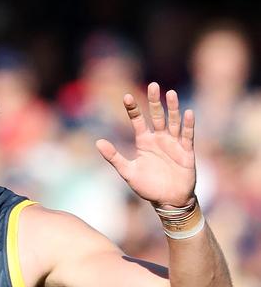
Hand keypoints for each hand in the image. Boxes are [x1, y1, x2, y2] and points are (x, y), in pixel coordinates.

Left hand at [96, 82, 195, 206]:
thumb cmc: (148, 187)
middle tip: (152, 85)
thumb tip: (98, 142)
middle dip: (154, 101)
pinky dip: (187, 125)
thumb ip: (114, 157)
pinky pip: (187, 135)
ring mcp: (173, 143)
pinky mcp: (186, 151)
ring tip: (170, 94)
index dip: (133, 109)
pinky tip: (187, 113)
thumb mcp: (128, 172)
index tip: (126, 96)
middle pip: (157, 116)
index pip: (138, 121)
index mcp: (144, 142)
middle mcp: (159, 139)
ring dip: (172, 108)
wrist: (168, 201)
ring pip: (173, 121)